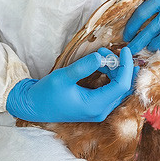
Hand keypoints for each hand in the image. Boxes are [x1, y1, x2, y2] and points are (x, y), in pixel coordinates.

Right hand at [6, 46, 136, 122]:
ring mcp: (98, 110)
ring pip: (118, 89)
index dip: (126, 66)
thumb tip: (100, 56)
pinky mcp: (95, 106)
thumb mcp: (63, 77)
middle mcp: (100, 111)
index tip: (125, 50)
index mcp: (95, 106)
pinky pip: (111, 90)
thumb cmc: (46, 93)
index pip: (121, 86)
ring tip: (102, 55)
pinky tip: (102, 65)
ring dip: (115, 70)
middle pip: (123, 88)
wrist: (34, 106)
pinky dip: (110, 76)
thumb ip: (82, 67)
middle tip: (109, 51)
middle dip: (121, 67)